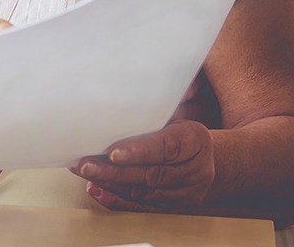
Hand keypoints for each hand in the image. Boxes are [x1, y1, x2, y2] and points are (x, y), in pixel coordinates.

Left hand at [71, 120, 215, 212]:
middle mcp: (195, 170)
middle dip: (115, 171)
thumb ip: (155, 110)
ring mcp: (186, 193)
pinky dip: (117, 200)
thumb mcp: (177, 116)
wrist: (208, 160)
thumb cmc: (182, 132)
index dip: (139, 151)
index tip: (112, 152)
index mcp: (195, 141)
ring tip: (85, 173)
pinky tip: (97, 190)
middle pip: (152, 174)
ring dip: (111, 184)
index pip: (167, 147)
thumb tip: (125, 86)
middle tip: (86, 164)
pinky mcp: (174, 207)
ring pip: (144, 193)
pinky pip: (143, 208)